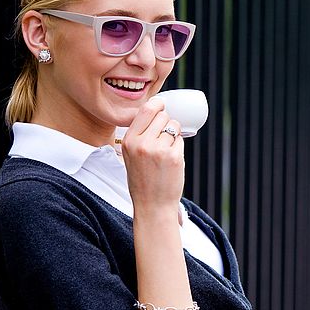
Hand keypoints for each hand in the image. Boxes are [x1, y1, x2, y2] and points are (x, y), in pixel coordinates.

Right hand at [121, 97, 184, 218]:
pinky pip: (180, 140)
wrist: (152, 205)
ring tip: (165, 152)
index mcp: (129, 141)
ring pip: (173, 126)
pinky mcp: (174, 156)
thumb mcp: (130, 156)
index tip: (162, 105)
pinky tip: (171, 160)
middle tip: (163, 140)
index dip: (157, 104)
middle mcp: (142, 143)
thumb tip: (157, 112)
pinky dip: (178, 147)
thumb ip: (139, 136)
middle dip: (166, 123)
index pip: (145, 110)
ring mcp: (159, 150)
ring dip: (173, 135)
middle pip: (163, 116)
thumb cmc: (143, 180)